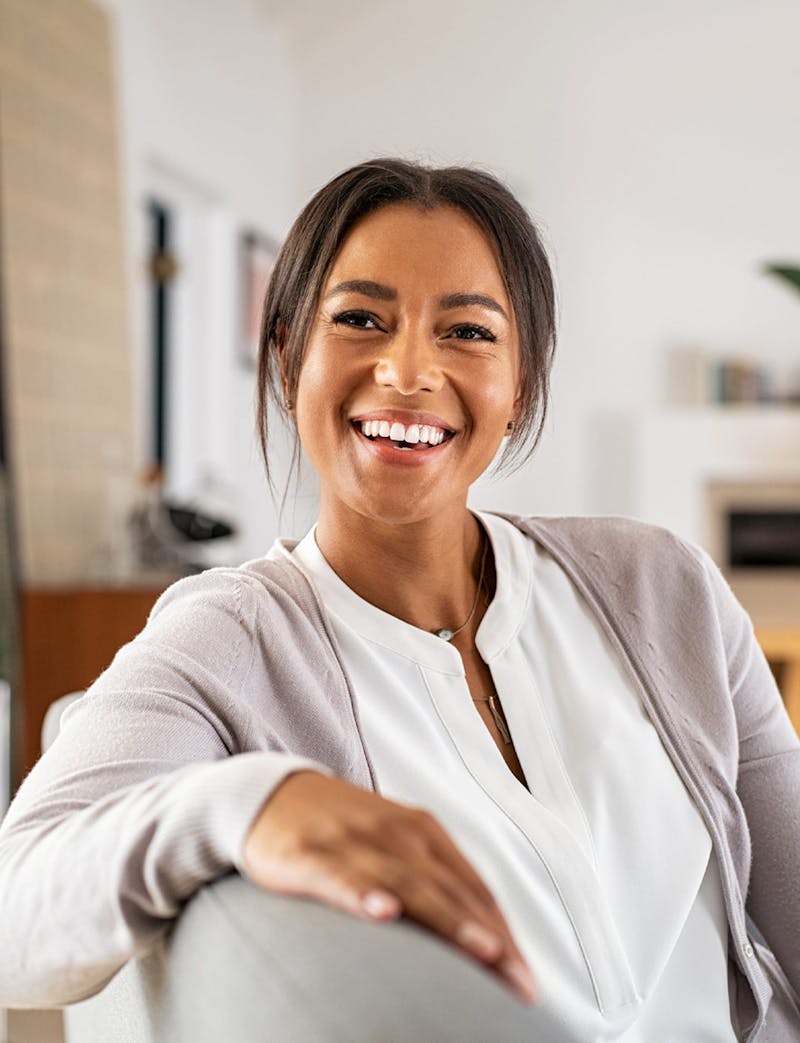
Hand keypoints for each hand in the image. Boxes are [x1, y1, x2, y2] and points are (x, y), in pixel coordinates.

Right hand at [242, 770, 537, 1003]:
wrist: (270, 793)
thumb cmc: (342, 831)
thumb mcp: (393, 848)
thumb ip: (431, 884)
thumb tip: (479, 939)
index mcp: (422, 832)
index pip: (473, 887)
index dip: (504, 932)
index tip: (527, 979)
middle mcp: (396, 832)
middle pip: (452, 890)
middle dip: (491, 937)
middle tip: (520, 981)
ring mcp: (354, 841)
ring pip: (408, 884)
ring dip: (448, 919)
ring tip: (483, 950)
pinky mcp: (310, 854)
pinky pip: (340, 877)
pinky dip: (363, 893)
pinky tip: (383, 912)